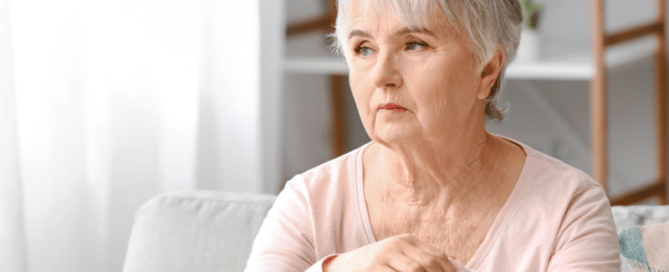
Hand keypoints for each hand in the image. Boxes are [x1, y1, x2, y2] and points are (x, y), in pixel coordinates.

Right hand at [324, 233, 456, 271]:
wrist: (341, 267)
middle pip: (428, 265)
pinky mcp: (373, 269)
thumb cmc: (376, 267)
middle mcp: (396, 245)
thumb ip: (419, 262)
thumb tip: (452, 270)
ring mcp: (383, 256)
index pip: (438, 257)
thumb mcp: (397, 258)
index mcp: (407, 240)